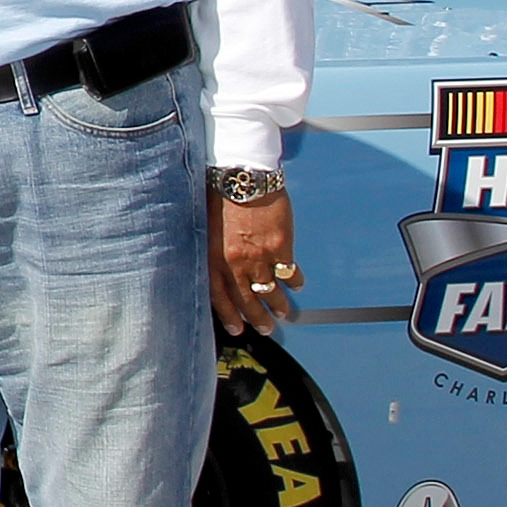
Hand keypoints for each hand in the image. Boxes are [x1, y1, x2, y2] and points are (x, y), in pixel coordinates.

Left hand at [208, 188, 299, 335]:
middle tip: (266, 329)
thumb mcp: (208, 229)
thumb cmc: (222, 198)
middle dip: (258, 318)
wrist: (242, 177)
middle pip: (248, 299)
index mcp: (215, 258)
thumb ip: (215, 252)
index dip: (229, 316)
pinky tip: (298, 286)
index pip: (220, 297)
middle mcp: (236, 263)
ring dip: (278, 304)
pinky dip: (295, 281)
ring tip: (283, 313)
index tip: (238, 329)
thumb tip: (223, 270)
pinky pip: (289, 271)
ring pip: (271, 290)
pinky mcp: (280, 246)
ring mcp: (260, 256)